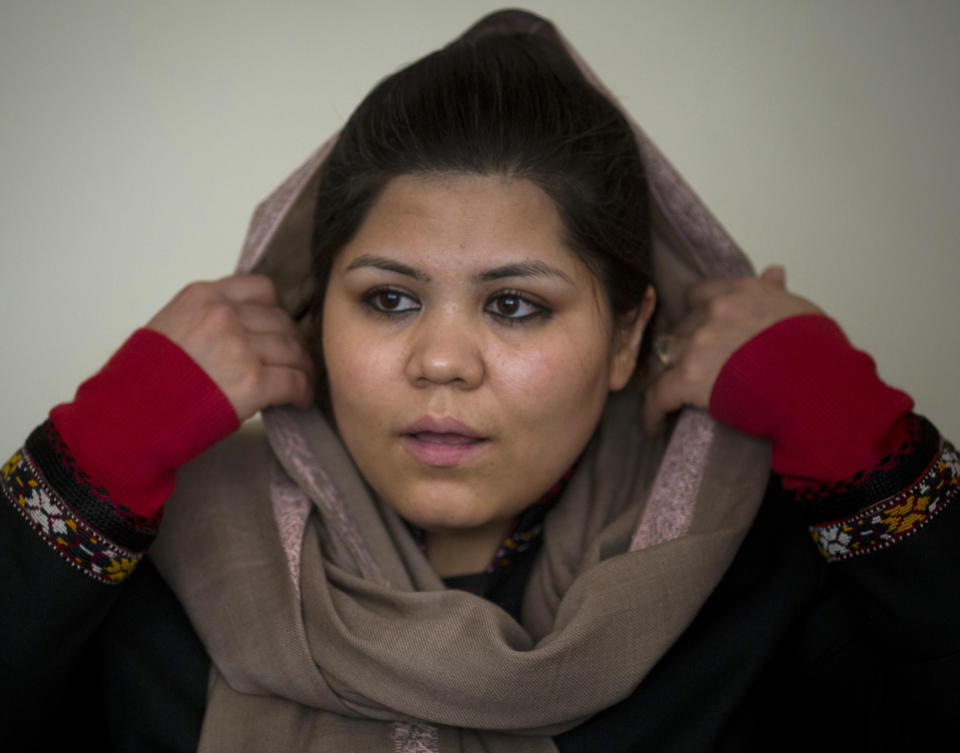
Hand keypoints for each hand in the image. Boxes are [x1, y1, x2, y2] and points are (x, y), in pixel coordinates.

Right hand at [146, 274, 314, 421]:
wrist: (127, 416)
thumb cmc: (141, 379)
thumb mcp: (168, 327)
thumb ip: (206, 318)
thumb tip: (243, 327)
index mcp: (204, 296)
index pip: (261, 289)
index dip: (274, 311)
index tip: (275, 328)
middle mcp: (224, 315)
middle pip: (280, 321)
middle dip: (290, 341)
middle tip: (293, 359)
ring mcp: (241, 347)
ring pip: (292, 349)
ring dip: (301, 366)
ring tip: (301, 379)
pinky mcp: (254, 382)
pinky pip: (294, 380)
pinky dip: (302, 391)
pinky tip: (300, 400)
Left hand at [643, 266, 819, 433]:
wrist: (816, 386)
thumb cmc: (816, 351)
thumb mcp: (799, 311)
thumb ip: (777, 292)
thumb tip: (773, 272)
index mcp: (738, 293)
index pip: (699, 295)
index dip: (697, 313)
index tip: (699, 327)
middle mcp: (713, 313)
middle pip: (681, 328)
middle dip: (683, 347)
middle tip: (688, 367)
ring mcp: (698, 344)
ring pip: (664, 359)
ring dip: (665, 376)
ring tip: (668, 395)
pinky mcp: (687, 379)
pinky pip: (658, 395)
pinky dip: (653, 411)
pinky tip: (654, 425)